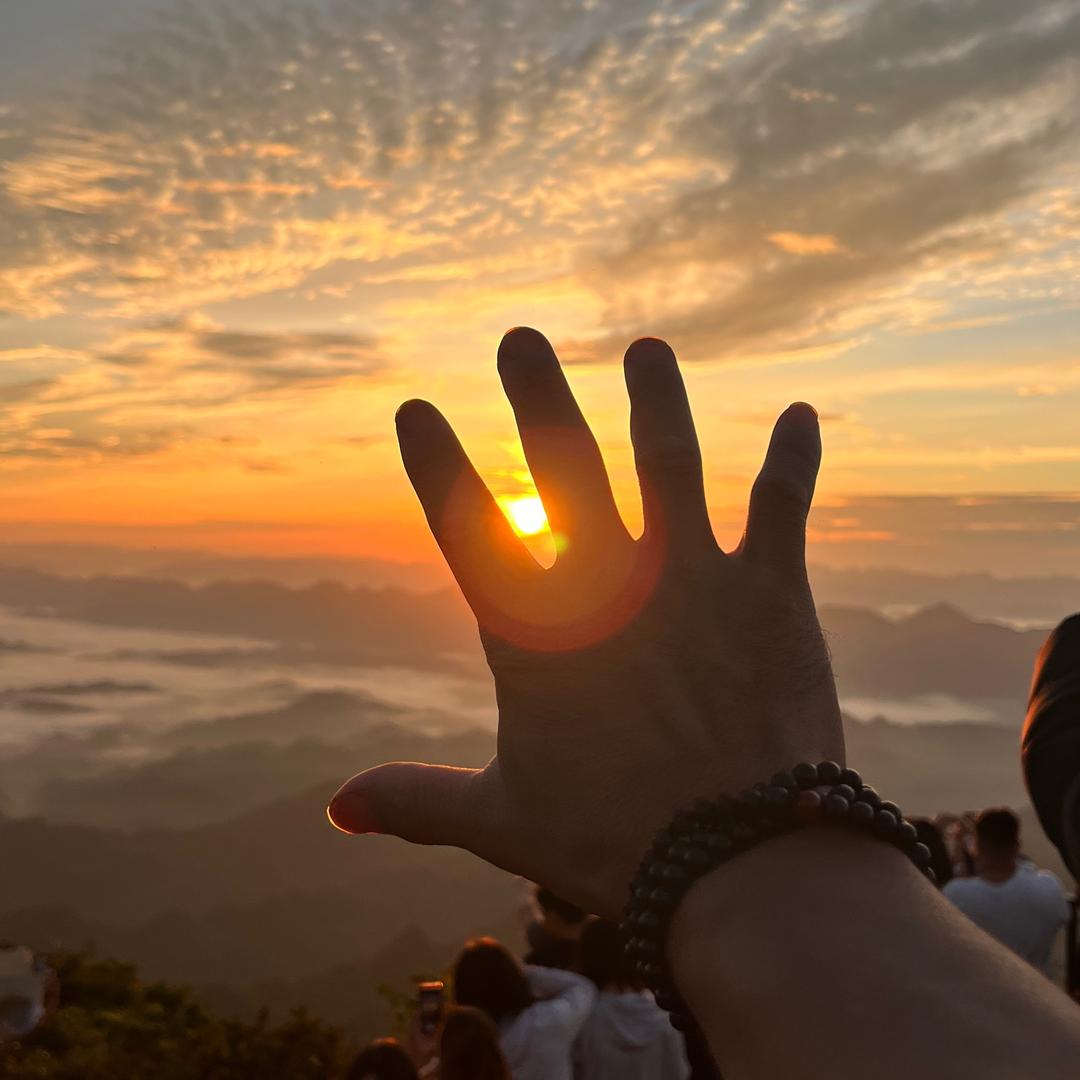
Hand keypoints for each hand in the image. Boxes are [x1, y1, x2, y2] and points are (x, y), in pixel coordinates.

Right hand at [329, 328, 842, 916]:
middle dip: (537, 398)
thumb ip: (416, 799)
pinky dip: (792, 460)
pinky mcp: (768, 592)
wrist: (740, 865)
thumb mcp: (501, 818)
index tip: (416, 407)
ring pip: (669, 462)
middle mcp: (608, 585)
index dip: (437, 464)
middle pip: (563, 467)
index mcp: (535, 635)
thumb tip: (334, 811)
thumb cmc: (612, 844)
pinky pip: (781, 506)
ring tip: (647, 349)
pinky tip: (802, 417)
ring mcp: (690, 578)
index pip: (469, 528)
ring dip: (657, 401)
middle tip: (521, 336)